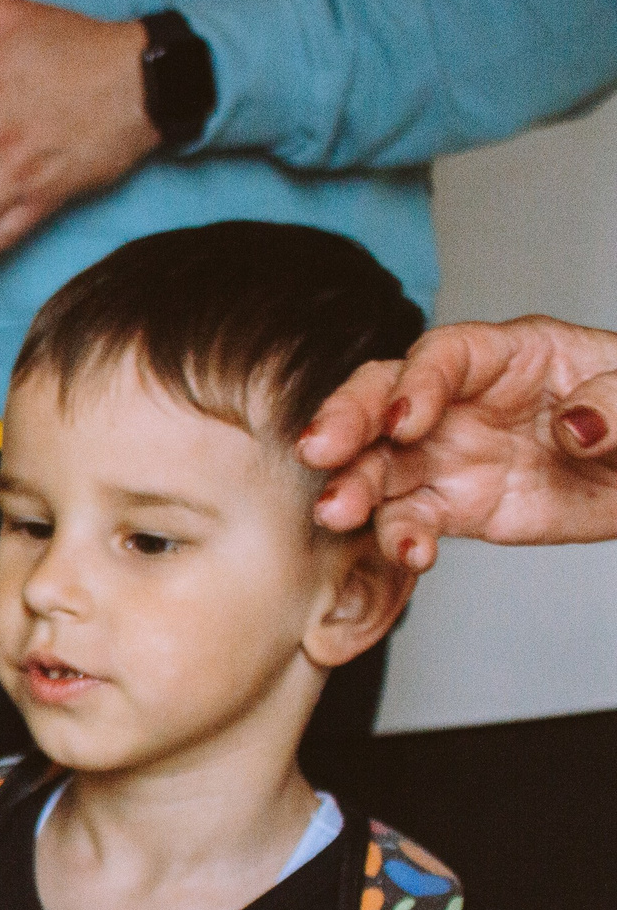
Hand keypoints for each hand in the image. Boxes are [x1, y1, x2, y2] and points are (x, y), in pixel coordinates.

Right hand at [304, 317, 616, 569]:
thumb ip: (615, 402)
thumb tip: (577, 426)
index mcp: (509, 356)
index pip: (445, 356)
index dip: (417, 383)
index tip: (403, 421)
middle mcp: (462, 402)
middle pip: (384, 400)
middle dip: (346, 422)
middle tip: (320, 451)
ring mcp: (450, 456)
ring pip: (379, 465)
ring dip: (352, 487)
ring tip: (336, 514)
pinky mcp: (454, 507)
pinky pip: (412, 520)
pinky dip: (402, 538)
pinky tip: (411, 554)